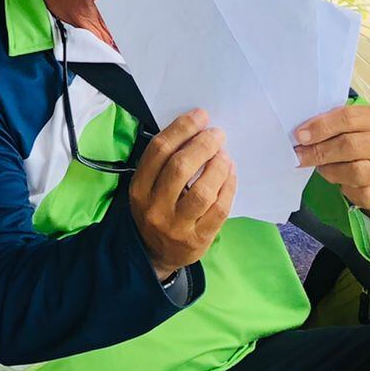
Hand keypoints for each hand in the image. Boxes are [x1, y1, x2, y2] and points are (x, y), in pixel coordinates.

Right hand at [129, 109, 236, 278]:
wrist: (155, 254)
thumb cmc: (155, 210)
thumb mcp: (148, 188)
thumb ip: (164, 163)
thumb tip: (196, 131)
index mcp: (139, 189)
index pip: (159, 152)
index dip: (181, 129)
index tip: (200, 116)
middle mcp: (155, 207)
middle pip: (180, 167)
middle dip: (202, 145)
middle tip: (217, 134)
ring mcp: (177, 226)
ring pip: (202, 191)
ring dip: (218, 166)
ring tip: (224, 155)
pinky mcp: (198, 239)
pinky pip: (219, 209)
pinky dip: (228, 187)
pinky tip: (230, 173)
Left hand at [295, 104, 369, 212]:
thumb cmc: (361, 144)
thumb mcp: (349, 129)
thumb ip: (329, 128)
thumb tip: (301, 136)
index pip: (349, 118)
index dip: (321, 127)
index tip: (300, 136)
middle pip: (351, 145)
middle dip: (320, 152)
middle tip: (301, 156)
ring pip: (358, 172)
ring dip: (333, 172)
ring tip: (324, 169)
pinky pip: (365, 194)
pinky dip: (349, 191)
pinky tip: (344, 185)